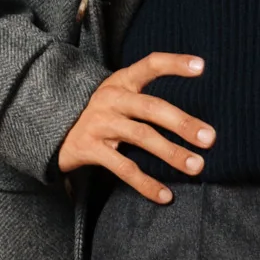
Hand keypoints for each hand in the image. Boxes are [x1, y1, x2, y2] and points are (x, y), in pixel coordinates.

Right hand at [57, 52, 213, 202]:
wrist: (50, 127)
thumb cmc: (100, 113)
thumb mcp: (118, 94)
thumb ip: (147, 98)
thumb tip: (193, 120)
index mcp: (121, 82)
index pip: (150, 65)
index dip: (175, 64)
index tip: (202, 67)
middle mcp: (111, 99)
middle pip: (152, 108)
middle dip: (182, 123)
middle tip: (209, 138)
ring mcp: (100, 123)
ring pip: (142, 137)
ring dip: (171, 153)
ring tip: (196, 166)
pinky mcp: (91, 148)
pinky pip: (123, 168)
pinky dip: (146, 183)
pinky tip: (165, 196)